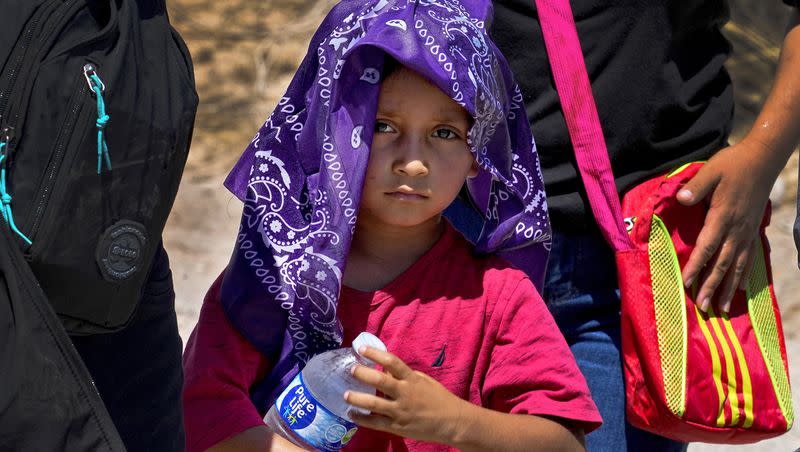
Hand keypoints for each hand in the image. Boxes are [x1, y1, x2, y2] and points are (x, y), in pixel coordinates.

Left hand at [344, 347, 467, 445]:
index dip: (375, 354)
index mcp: (411, 379)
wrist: (451, 422)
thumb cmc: (438, 398)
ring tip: (345, 395)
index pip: (392, 362)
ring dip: (357, 399)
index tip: (361, 348)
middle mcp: (404, 394)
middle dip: (363, 374)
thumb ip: (403, 375)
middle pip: (380, 382)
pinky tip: (352, 414)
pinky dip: (362, 419)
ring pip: (374, 404)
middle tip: (351, 370)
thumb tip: (384, 368)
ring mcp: (400, 411)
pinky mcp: (397, 427)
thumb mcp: (423, 381)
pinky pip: (376, 423)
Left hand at [676, 140, 780, 312]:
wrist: (763, 159)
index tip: (686, 284)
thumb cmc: (733, 164)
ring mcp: (747, 231)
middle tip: (703, 307)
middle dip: (711, 286)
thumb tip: (680, 198)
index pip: (707, 247)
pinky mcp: (752, 229)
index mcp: (722, 215)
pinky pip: (749, 257)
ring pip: (737, 265)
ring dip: (728, 287)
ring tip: (722, 308)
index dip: (696, 266)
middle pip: (722, 263)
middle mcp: (736, 228)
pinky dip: (744, 274)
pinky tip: (741, 288)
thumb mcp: (711, 170)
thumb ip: (696, 186)